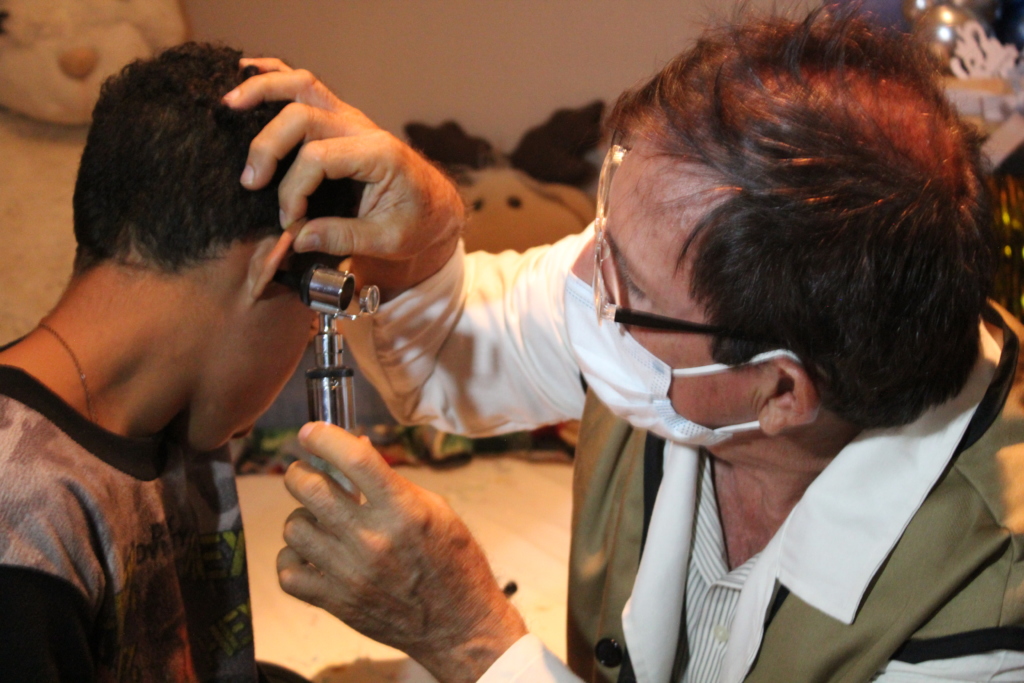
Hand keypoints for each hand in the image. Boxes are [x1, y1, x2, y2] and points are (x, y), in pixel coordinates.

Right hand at [223, 59, 463, 300]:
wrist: (435, 207)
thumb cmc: (416, 222)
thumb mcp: (389, 240)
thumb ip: (344, 238)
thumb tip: (298, 237)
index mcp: (380, 155)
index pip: (319, 159)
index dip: (294, 191)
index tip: (291, 222)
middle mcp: (364, 128)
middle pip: (303, 117)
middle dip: (269, 147)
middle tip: (251, 182)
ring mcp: (351, 118)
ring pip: (303, 87)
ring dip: (264, 91)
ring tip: (230, 105)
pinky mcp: (340, 120)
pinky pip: (308, 87)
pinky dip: (277, 78)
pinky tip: (248, 74)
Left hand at [278, 422, 527, 682]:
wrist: (459, 626)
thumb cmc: (454, 563)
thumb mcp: (436, 510)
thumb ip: (393, 482)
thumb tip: (355, 449)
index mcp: (403, 510)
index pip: (352, 459)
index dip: (323, 437)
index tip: (311, 432)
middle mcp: (373, 539)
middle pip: (310, 488)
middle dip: (301, 472)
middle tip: (308, 473)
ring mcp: (350, 573)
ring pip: (294, 528)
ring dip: (301, 516)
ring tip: (318, 518)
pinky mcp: (336, 602)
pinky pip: (289, 572)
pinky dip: (294, 558)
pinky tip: (313, 553)